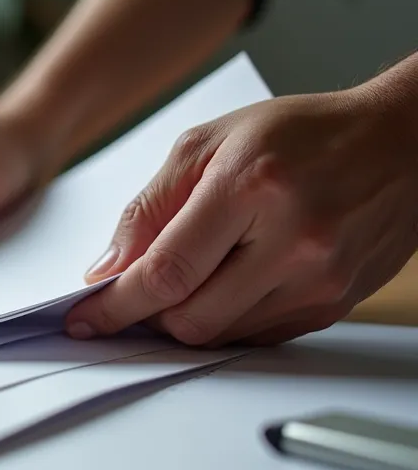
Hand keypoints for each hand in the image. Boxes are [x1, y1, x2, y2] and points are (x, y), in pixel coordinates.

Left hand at [66, 86, 417, 345]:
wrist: (404, 143)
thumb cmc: (304, 134)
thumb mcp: (210, 142)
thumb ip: (150, 206)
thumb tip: (108, 268)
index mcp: (252, 187)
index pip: (165, 272)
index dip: (114, 305)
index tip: (83, 317)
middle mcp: (293, 240)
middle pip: (189, 317)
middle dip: (144, 316)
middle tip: (125, 300)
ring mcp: (320, 279)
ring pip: (221, 334)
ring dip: (183, 320)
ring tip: (179, 284)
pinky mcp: (334, 304)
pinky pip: (257, 336)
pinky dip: (225, 320)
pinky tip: (221, 288)